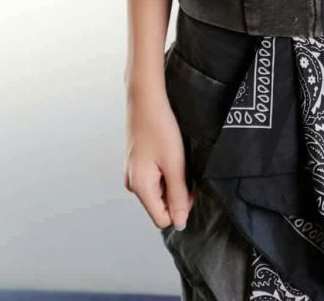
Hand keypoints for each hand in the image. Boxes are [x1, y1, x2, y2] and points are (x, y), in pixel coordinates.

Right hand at [124, 88, 195, 230]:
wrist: (145, 99)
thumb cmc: (160, 128)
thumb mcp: (174, 164)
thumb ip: (178, 195)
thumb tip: (179, 223)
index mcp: (140, 188)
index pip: (162, 219)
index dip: (180, 208)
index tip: (191, 186)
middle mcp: (132, 184)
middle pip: (160, 205)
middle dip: (176, 193)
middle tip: (185, 168)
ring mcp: (133, 173)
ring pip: (158, 191)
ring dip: (172, 180)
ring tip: (176, 157)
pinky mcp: (136, 163)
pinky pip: (154, 178)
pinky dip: (165, 171)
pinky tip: (168, 153)